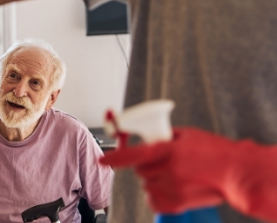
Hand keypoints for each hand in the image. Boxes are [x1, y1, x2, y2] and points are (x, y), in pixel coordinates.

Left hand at [101, 128, 231, 212]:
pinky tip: (171, 187)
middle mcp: (167, 170)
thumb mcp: (185, 134)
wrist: (235, 173)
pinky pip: (154, 200)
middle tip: (163, 160)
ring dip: (153, 178)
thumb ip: (164, 137)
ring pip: (146, 184)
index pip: (132, 155)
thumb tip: (147, 137)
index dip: (114, 157)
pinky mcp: (177, 203)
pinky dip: (157, 194)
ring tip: (174, 174)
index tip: (102, 159)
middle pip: (139, 170)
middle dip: (146, 164)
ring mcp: (172, 188)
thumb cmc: (214, 150)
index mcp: (167, 150)